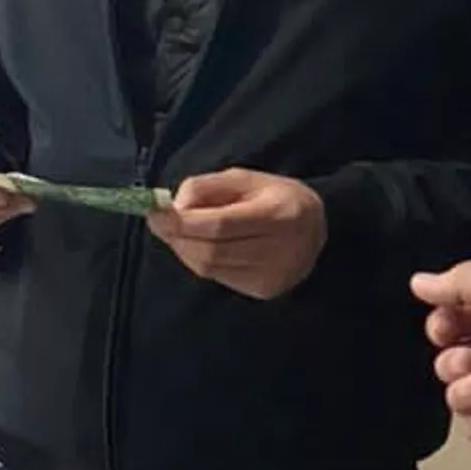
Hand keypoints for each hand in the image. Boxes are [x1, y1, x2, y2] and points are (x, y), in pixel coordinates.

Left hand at [146, 168, 325, 300]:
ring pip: (211, 268)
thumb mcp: (242, 178)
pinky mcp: (266, 291)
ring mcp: (275, 276)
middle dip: (177, 237)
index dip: (183, 223)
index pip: (221, 226)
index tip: (154, 213)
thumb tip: (173, 208)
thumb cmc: (273, 196)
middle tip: (158, 221)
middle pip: (212, 252)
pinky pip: (219, 278)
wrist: (315, 227)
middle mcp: (282, 250)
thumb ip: (205, 187)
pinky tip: (201, 246)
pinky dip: (200, 261)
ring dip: (185, 249)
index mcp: (281, 214)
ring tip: (179, 231)